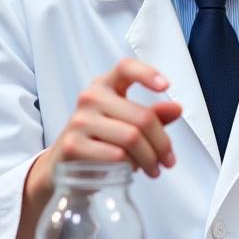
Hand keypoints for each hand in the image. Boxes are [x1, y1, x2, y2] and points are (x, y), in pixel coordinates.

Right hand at [14, 59, 181, 238]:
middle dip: (162, 143)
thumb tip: (176, 109)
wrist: (62, 167)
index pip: (125, 68)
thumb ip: (152, 115)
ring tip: (154, 169)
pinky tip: (133, 171)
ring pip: (131, 138)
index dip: (147, 73)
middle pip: (142, 117)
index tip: (166, 86)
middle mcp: (90, 97)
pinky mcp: (73, 145)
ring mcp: (79, 120)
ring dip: (150, 158)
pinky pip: (115, 155)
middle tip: (168, 161)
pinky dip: (130, 166)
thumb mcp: (126, 124)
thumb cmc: (99, 141)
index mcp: (104, 86)